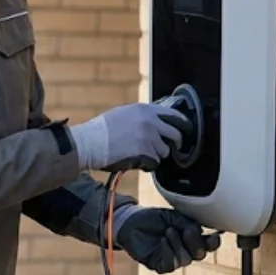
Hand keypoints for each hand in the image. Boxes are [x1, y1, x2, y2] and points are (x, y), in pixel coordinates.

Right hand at [68, 102, 188, 171]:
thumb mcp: (124, 114)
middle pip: (176, 135)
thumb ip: (142, 116)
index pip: (174, 115)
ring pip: (165, 151)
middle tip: (169, 149)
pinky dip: (147, 165)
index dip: (182, 124)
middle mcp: (151, 122)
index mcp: (145, 110)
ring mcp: (149, 137)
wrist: (90, 142)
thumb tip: (157, 123)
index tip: (185, 131)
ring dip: (156, 156)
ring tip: (140, 155)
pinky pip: (155, 163)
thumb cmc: (102, 130)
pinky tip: (136, 161)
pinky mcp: (145, 152)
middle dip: (174, 144)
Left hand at [113, 207, 220, 273]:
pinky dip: (168, 252)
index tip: (213, 233)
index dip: (214, 241)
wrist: (131, 221)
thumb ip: (189, 224)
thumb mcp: (174, 217)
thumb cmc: (153, 218)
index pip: (209, 245)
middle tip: (185, 230)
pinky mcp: (158, 265)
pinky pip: (170, 265)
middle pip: (200, 255)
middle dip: (195, 242)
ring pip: (185, 260)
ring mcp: (172, 259)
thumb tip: (201, 232)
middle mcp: (184, 250)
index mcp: (191, 238)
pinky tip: (162, 240)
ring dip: (178, 244)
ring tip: (168, 231)